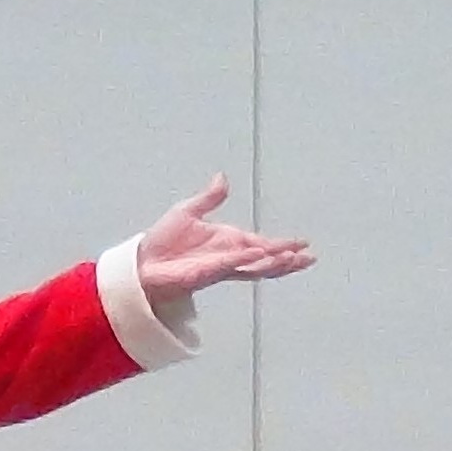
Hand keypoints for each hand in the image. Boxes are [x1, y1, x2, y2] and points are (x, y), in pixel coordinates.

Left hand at [136, 175, 312, 307]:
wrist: (142, 262)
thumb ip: (209, 198)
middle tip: (309, 258)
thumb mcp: (188, 211)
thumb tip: (222, 177)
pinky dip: (244, 258)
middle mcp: (229, 257)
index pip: (263, 244)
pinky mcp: (206, 273)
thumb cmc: (163, 243)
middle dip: (288, 259)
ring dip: (274, 264)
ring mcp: (219, 267)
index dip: (283, 245)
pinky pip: (229, 265)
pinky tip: (259, 252)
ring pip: (254, 268)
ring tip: (294, 260)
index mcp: (229, 243)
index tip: (303, 244)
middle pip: (266, 261)